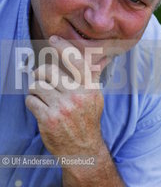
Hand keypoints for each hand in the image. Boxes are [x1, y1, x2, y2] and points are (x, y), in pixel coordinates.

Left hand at [25, 35, 109, 156]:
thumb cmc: (88, 119)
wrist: (83, 149)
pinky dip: (32, 101)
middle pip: (49, 71)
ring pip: (37, 84)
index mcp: (89, 88)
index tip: (54, 39)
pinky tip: (39, 107)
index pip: (76, 60)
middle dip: (40, 72)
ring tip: (40, 94)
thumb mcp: (95, 96)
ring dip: (35, 88)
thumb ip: (93, 76)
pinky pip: (31, 100)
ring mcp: (62, 108)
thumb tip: (102, 57)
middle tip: (40, 77)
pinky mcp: (48, 119)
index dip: (64, 47)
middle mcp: (77, 95)